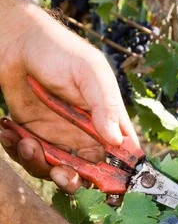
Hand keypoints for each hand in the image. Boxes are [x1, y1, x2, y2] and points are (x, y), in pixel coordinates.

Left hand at [0, 0, 135, 193]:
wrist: (15, 40)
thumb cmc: (59, 50)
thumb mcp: (89, 72)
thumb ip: (105, 105)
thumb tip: (116, 140)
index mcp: (107, 120)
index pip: (120, 154)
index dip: (118, 173)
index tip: (108, 183)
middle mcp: (84, 134)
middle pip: (87, 172)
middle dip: (73, 180)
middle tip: (61, 173)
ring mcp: (58, 136)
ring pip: (54, 169)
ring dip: (39, 164)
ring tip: (26, 143)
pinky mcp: (32, 134)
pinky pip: (27, 156)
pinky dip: (17, 151)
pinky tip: (8, 133)